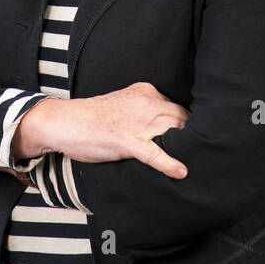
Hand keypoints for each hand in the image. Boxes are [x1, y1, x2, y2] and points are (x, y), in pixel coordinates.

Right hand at [13, 81, 190, 178]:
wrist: (63, 121)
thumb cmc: (93, 118)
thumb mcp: (124, 106)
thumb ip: (145, 111)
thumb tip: (166, 128)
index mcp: (145, 92)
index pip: (177, 108)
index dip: (187, 125)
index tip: (195, 137)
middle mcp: (144, 103)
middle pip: (180, 119)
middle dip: (190, 137)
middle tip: (201, 153)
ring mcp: (135, 122)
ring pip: (171, 133)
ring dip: (184, 148)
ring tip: (198, 163)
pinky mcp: (125, 140)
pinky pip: (152, 152)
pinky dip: (168, 163)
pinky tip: (180, 171)